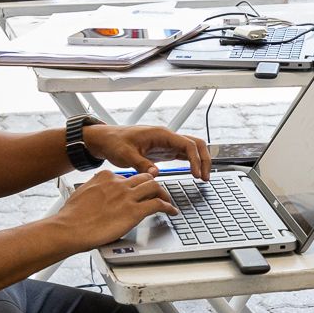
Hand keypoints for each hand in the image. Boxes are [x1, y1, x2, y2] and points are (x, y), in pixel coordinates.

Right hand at [54, 169, 179, 245]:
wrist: (69, 228)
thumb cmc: (72, 216)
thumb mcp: (83, 193)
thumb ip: (95, 190)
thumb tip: (98, 194)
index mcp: (106, 177)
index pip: (127, 177)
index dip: (136, 184)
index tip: (139, 190)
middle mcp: (119, 183)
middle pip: (145, 178)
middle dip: (154, 185)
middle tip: (158, 192)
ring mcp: (128, 196)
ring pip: (155, 187)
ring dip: (164, 194)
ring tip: (168, 201)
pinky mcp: (134, 211)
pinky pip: (158, 204)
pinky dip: (168, 207)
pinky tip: (171, 211)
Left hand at [84, 123, 210, 179]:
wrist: (107, 140)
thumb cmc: (115, 143)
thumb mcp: (126, 155)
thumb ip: (141, 164)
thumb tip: (155, 173)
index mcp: (161, 134)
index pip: (187, 143)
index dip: (195, 159)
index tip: (197, 174)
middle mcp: (167, 137)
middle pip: (195, 144)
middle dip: (204, 160)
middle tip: (205, 178)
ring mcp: (167, 144)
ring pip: (192, 149)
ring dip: (200, 161)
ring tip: (203, 178)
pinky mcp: (165, 151)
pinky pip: (184, 155)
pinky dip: (192, 163)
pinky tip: (195, 174)